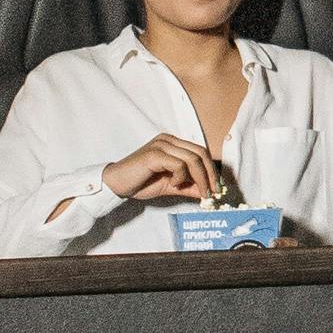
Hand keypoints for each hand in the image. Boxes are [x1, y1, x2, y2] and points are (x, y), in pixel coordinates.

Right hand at [103, 136, 222, 205]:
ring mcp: (161, 145)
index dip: (211, 169)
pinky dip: (181, 177)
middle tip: (213, 192)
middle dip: (210, 174)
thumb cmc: (140, 182)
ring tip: (198, 192)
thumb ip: (188, 186)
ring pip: (193, 158)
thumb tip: (207, 192)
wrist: (116, 184)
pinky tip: (173, 183)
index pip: (200, 152)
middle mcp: (168, 140)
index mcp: (173, 143)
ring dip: (200, 178)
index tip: (216, 187)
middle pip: (200, 153)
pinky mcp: (155, 154)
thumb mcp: (170, 186)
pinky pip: (179, 164)